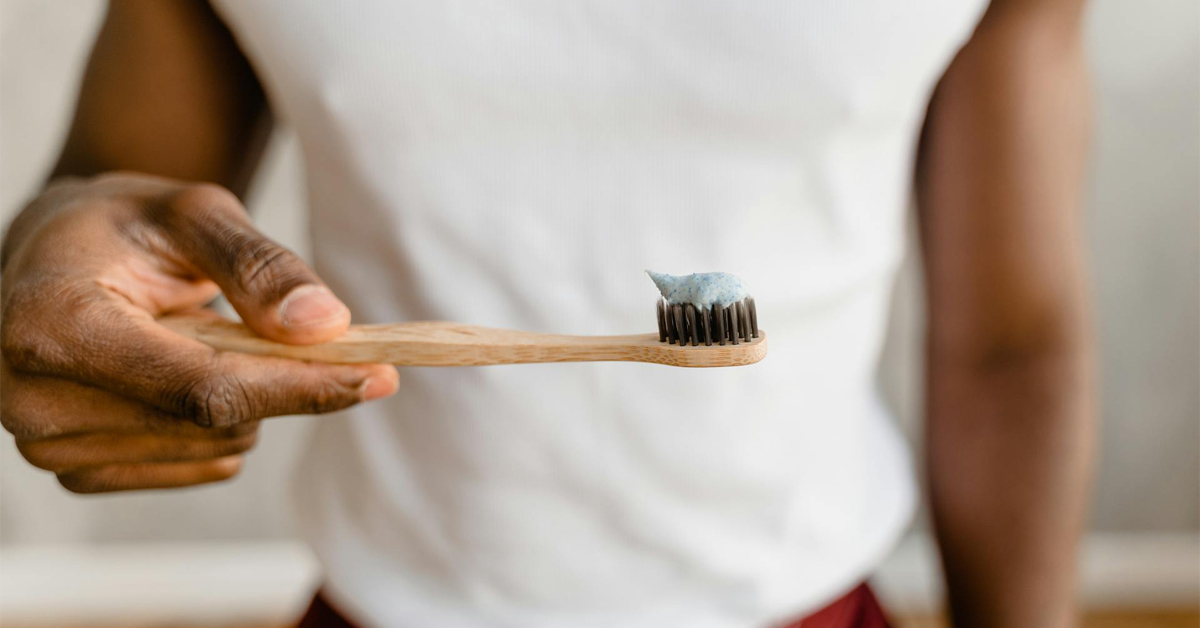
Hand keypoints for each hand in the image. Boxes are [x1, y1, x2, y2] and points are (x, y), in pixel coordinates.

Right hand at [0, 173, 397, 492]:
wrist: (57, 254)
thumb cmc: (126, 225)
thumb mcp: (193, 213)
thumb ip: (259, 265)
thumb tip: (327, 325)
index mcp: (55, 324)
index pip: (205, 387)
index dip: (301, 385)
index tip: (380, 374)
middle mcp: (34, 399)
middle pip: (218, 422)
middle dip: (275, 375)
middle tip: (269, 319)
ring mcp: (51, 446)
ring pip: (218, 448)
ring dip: (244, 394)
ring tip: (194, 335)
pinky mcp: (79, 473)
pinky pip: (202, 465)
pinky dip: (220, 422)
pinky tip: (180, 371)